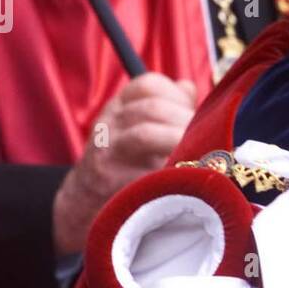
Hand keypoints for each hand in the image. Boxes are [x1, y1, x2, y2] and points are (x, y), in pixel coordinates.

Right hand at [52, 73, 197, 255]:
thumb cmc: (123, 161)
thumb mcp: (134, 126)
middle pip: (153, 109)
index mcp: (118, 107)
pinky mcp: (112, 182)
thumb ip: (165, 105)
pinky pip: (145, 171)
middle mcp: (109, 125)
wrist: (84, 202)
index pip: (149, 85)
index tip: (191, 113)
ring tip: (196, 156)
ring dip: (178, 143)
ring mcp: (108, 154)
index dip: (178, 96)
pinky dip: (169, 170)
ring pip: (146, 134)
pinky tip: (183, 175)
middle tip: (205, 139)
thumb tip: (189, 87)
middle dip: (186, 122)